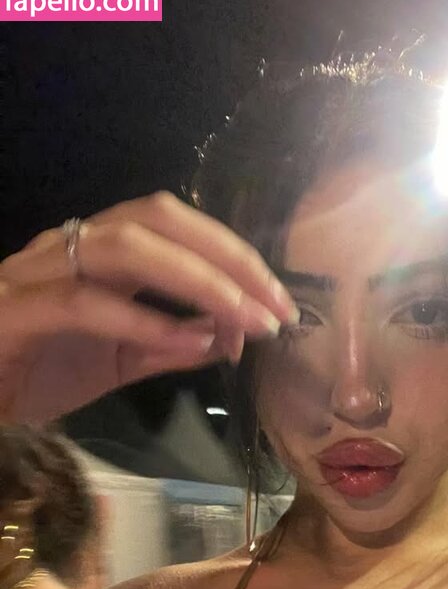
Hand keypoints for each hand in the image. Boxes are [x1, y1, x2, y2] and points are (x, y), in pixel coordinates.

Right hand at [0, 191, 297, 423]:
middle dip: (228, 259)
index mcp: (101, 253)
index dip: (236, 257)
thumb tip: (232, 333)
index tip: (281, 303)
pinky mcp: (18, 310)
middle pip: (159, 219)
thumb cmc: (39, 369)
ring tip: (245, 320)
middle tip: (276, 307)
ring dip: (198, 281)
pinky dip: (145, 322)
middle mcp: (72, 246)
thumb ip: (173, 345)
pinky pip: (86, 304)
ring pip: (126, 248)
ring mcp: (41, 272)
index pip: (177, 227)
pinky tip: (189, 343)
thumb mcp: (122, 360)